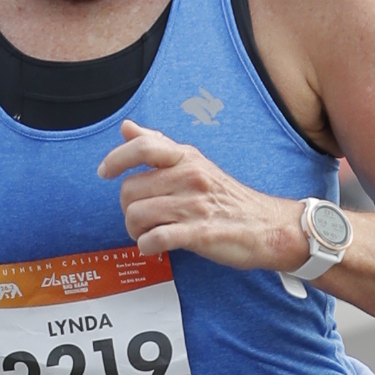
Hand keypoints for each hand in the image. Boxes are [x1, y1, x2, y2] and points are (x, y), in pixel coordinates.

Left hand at [95, 122, 302, 271]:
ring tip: (146, 234)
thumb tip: (128, 128)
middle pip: (131, 189)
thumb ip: (160, 146)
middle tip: (138, 220)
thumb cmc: (229, 198)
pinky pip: (156, 238)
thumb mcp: (196, 163)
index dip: (117, 159)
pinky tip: (154, 246)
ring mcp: (194, 205)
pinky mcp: (200, 233)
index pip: (143, 147)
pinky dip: (147, 246)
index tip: (105, 172)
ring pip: (137, 215)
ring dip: (134, 231)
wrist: (269, 227)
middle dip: (127, 209)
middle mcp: (190, 177)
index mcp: (187, 158)